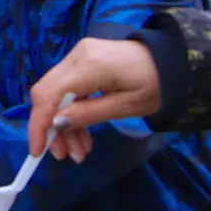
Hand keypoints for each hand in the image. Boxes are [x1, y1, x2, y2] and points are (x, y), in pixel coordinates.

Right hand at [26, 38, 160, 161]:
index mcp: (89, 66)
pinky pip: (67, 88)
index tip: (38, 151)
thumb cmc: (156, 84)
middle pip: (47, 93)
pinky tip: (82, 132)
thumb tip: (56, 124)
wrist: (172, 60)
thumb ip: (89, 114)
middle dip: (52, 128)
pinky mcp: (82, 60)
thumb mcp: (126, 106)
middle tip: (67, 155)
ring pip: (55, 93)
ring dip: (63, 124)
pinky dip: (71, 111)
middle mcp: (77, 56)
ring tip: (80, 150)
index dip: (39, 124)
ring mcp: (78, 55)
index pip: (48, 95)